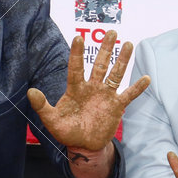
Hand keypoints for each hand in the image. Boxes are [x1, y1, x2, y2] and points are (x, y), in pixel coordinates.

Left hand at [27, 35, 149, 153]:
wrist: (84, 145)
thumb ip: (42, 106)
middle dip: (106, 49)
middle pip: (100, 64)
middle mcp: (92, 87)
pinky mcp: (116, 106)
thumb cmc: (66, 131)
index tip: (77, 37)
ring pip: (116, 74)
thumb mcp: (51, 120)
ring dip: (122, 60)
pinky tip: (146, 78)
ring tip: (128, 44)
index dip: (76, 53)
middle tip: (112, 32)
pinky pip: (128, 94)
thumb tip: (31, 92)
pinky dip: (137, 87)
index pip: (76, 67)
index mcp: (76, 88)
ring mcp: (105, 95)